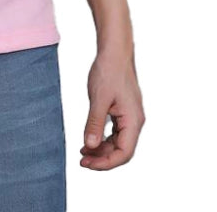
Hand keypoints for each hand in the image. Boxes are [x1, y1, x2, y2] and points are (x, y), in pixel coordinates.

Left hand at [80, 46, 144, 169]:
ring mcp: (130, 117)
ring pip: (118, 142)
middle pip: (121, 151)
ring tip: (83, 152)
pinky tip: (90, 140)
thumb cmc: (108, 71)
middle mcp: (135, 121)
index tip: (88, 164)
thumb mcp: (98, 98)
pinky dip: (103, 138)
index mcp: (133, 121)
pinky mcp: (123, 111)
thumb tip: (90, 146)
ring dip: (102, 149)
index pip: (124, 153)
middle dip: (102, 158)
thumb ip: (94, 123)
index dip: (106, 162)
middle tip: (82, 161)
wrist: (114, 51)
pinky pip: (115, 132)